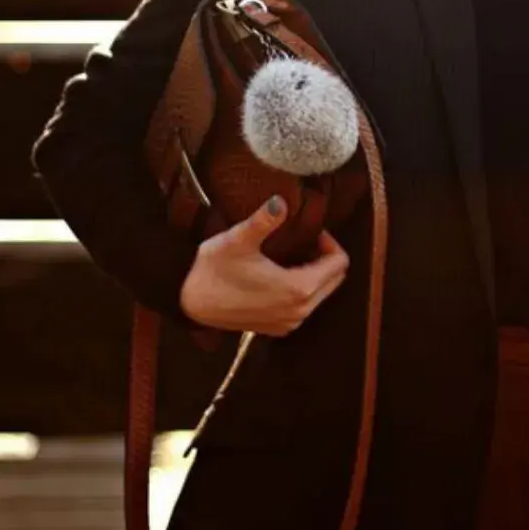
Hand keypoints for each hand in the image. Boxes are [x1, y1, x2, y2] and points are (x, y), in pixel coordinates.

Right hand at [180, 195, 349, 335]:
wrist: (189, 302)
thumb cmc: (213, 269)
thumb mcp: (238, 239)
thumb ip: (264, 220)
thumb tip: (281, 201)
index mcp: (298, 290)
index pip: (339, 264)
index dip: (329, 242)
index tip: (310, 231)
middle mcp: (300, 311)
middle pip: (334, 280)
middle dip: (325, 258)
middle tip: (305, 241)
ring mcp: (290, 323)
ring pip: (321, 294)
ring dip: (315, 273)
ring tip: (293, 254)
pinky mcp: (278, 329)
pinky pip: (305, 306)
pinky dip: (303, 289)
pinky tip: (281, 274)